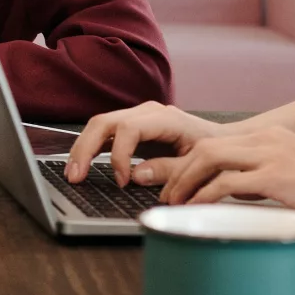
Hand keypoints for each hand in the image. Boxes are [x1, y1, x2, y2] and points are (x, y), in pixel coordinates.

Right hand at [65, 102, 223, 183]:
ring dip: (81, 149)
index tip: (122, 182)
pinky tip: (81, 166)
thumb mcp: (198, 165)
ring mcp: (137, 117)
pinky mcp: (131, 126)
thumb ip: (170, 170)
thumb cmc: (214, 154)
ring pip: (98, 125)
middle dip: (86, 150)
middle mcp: (147, 112)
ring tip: (72, 174)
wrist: (222, 143)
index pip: (128, 129)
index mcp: (165, 118)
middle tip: (75, 177)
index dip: (119, 156)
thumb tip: (136, 175)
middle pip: (105, 122)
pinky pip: (103, 132)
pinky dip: (89, 148)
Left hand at [142, 123, 294, 221]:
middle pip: (205, 147)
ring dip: (186, 184)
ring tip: (177, 206)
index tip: (178, 186)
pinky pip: (227, 184)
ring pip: (209, 160)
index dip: (190, 165)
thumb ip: (267, 178)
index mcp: (271, 137)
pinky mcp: (277, 177)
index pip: (216, 144)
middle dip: (180, 173)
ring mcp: (272, 155)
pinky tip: (199, 211)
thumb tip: (239, 199)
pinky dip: (206, 197)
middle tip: (168, 198)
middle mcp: (267, 140)